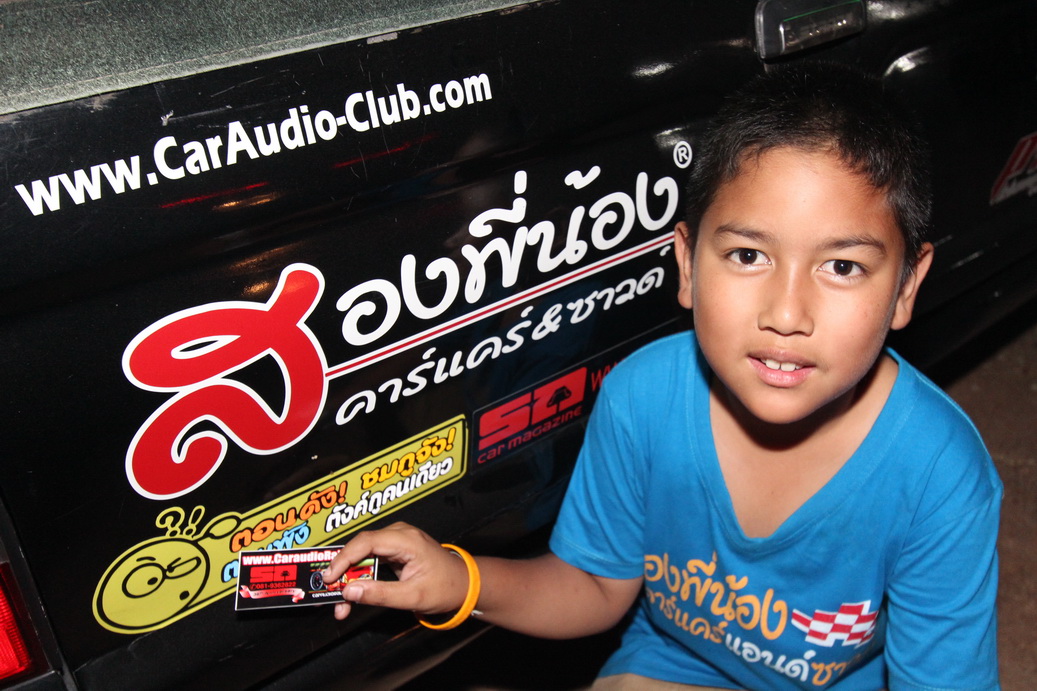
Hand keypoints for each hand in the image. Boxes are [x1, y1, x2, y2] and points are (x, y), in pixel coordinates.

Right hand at [322, 522, 469, 620]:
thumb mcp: (412, 596)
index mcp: (407, 540)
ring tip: (341, 603)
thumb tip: (350, 591)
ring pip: (362, 555)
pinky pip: (369, 560)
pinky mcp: (393, 550)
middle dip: (342, 571)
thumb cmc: (446, 587)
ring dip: (349, 577)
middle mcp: (399, 534)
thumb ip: (380, 594)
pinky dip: (359, 576)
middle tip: (330, 593)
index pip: (366, 542)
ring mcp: (396, 541)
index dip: (343, 559)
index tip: (329, 577)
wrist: (464, 584)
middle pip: (360, 547)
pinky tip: (351, 593)